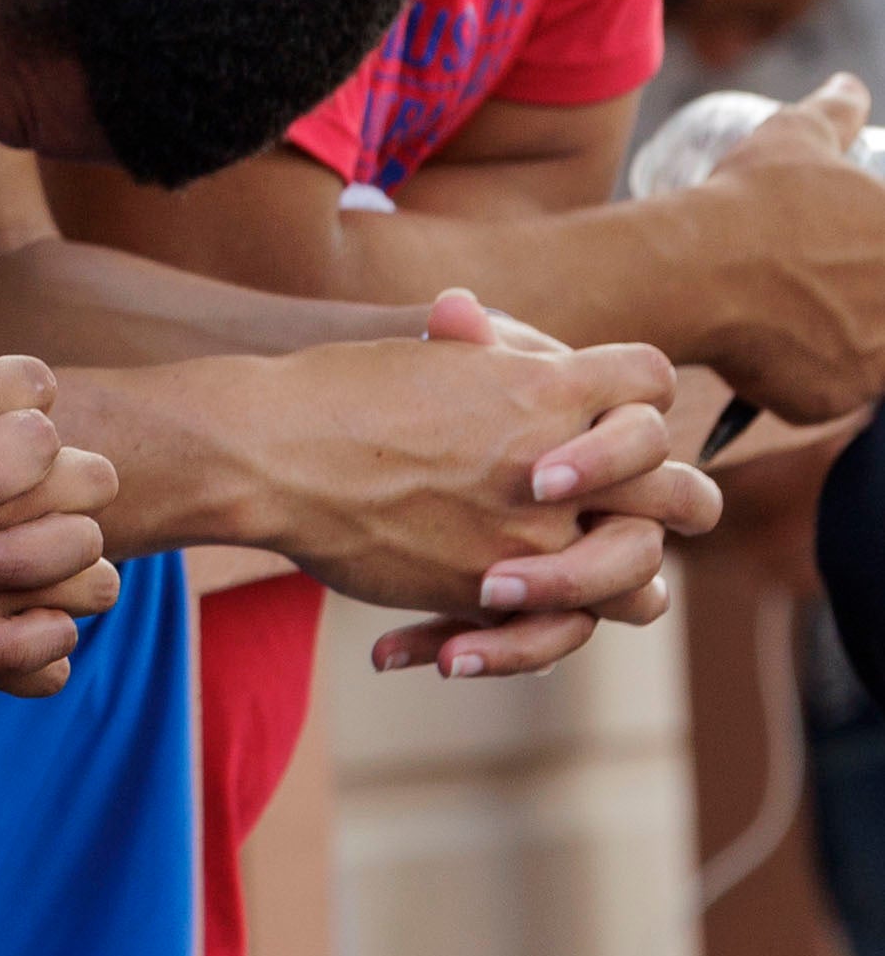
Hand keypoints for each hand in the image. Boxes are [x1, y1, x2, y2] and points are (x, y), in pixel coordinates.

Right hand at [239, 292, 709, 676]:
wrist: (271, 453)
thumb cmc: (335, 391)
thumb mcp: (423, 353)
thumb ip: (478, 348)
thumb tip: (475, 316)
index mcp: (547, 385)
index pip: (650, 381)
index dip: (636, 398)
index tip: (605, 414)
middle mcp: (562, 461)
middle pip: (683, 491)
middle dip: (669, 499)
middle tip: (630, 506)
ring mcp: (535, 535)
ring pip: (644, 577)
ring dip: (621, 578)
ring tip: (572, 573)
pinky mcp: (492, 594)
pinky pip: (560, 631)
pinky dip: (535, 639)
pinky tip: (486, 622)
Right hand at [696, 75, 884, 419]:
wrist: (695, 267)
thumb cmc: (751, 198)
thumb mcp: (797, 137)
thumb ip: (835, 109)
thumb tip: (847, 83)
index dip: (874, 260)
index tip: (848, 258)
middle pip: (883, 310)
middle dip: (861, 302)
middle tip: (809, 287)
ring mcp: (879, 360)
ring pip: (868, 355)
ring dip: (840, 341)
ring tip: (786, 316)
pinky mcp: (838, 399)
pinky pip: (830, 394)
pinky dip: (802, 379)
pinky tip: (768, 347)